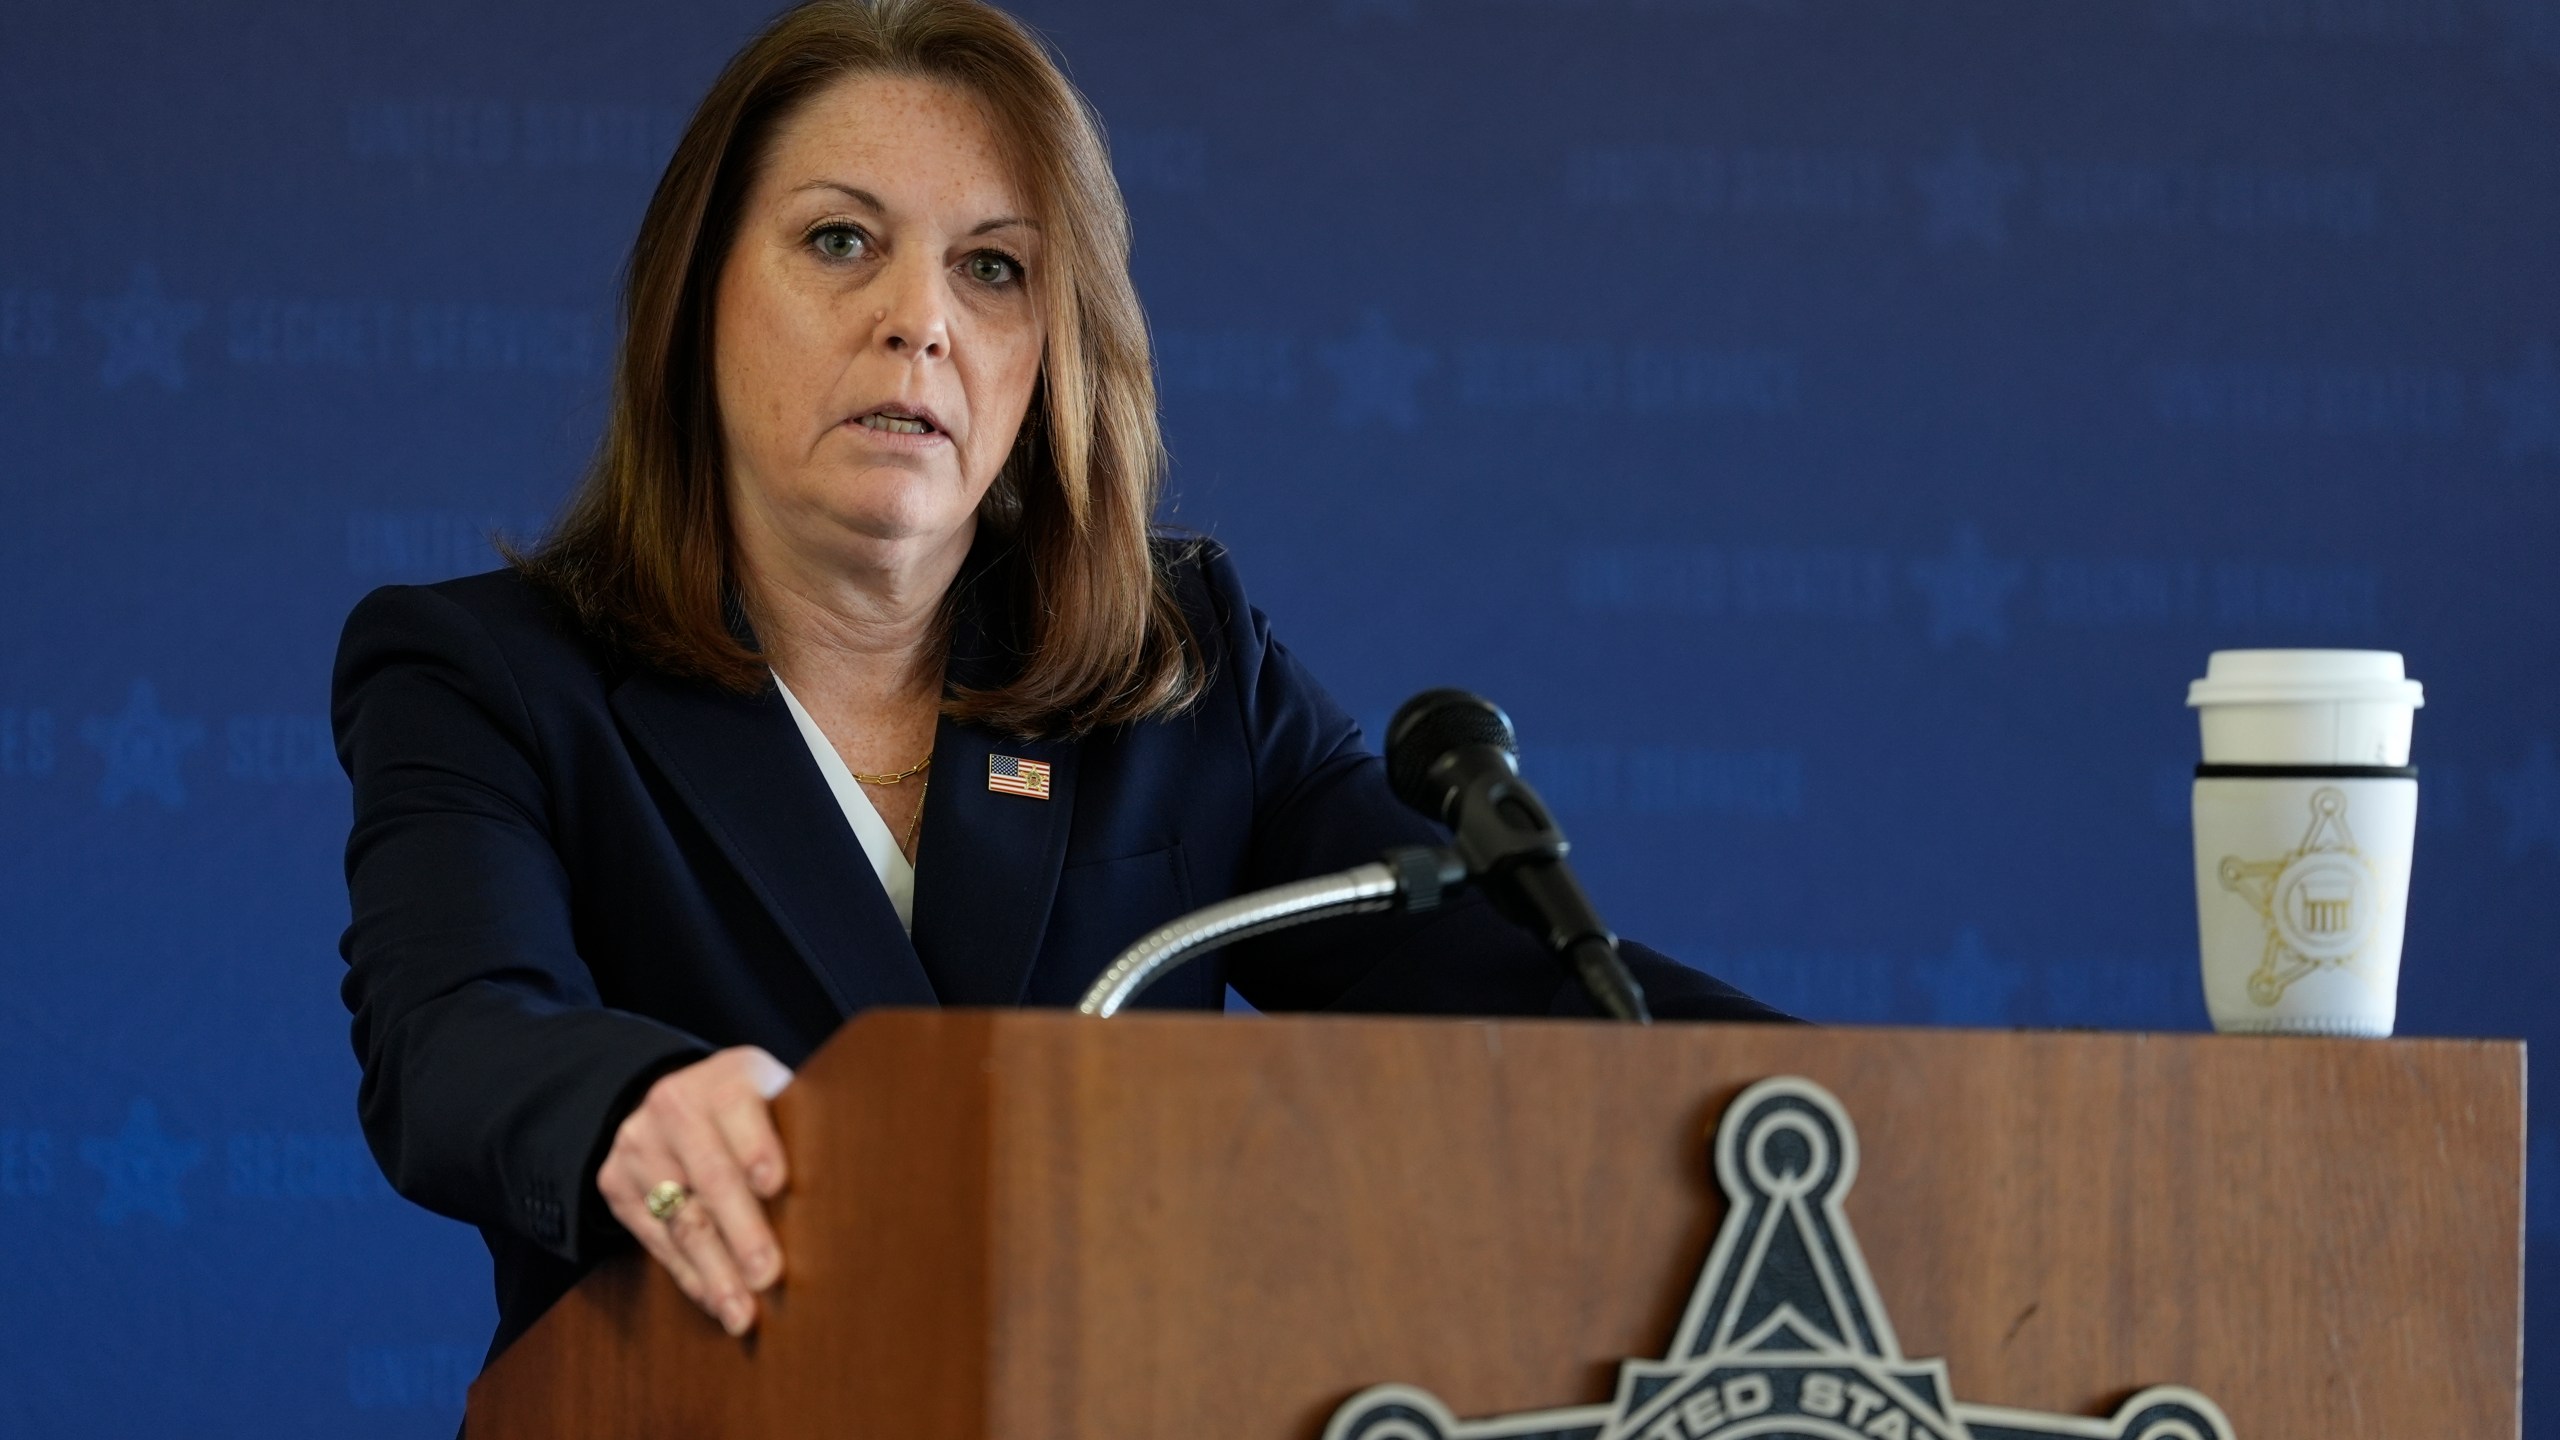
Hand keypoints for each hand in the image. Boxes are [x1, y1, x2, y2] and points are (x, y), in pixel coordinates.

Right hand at [596, 1046, 793, 1335]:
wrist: (671, 1100)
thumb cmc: (753, 1113)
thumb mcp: (775, 1098)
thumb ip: (801, 1128)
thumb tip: (850, 1188)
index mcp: (725, 1078)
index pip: (737, 1108)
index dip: (757, 1146)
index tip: (777, 1184)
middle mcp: (674, 1106)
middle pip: (710, 1176)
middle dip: (741, 1231)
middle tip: (768, 1275)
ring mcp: (639, 1145)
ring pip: (679, 1219)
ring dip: (713, 1272)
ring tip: (741, 1313)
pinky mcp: (615, 1183)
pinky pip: (655, 1239)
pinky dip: (689, 1276)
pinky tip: (715, 1301)